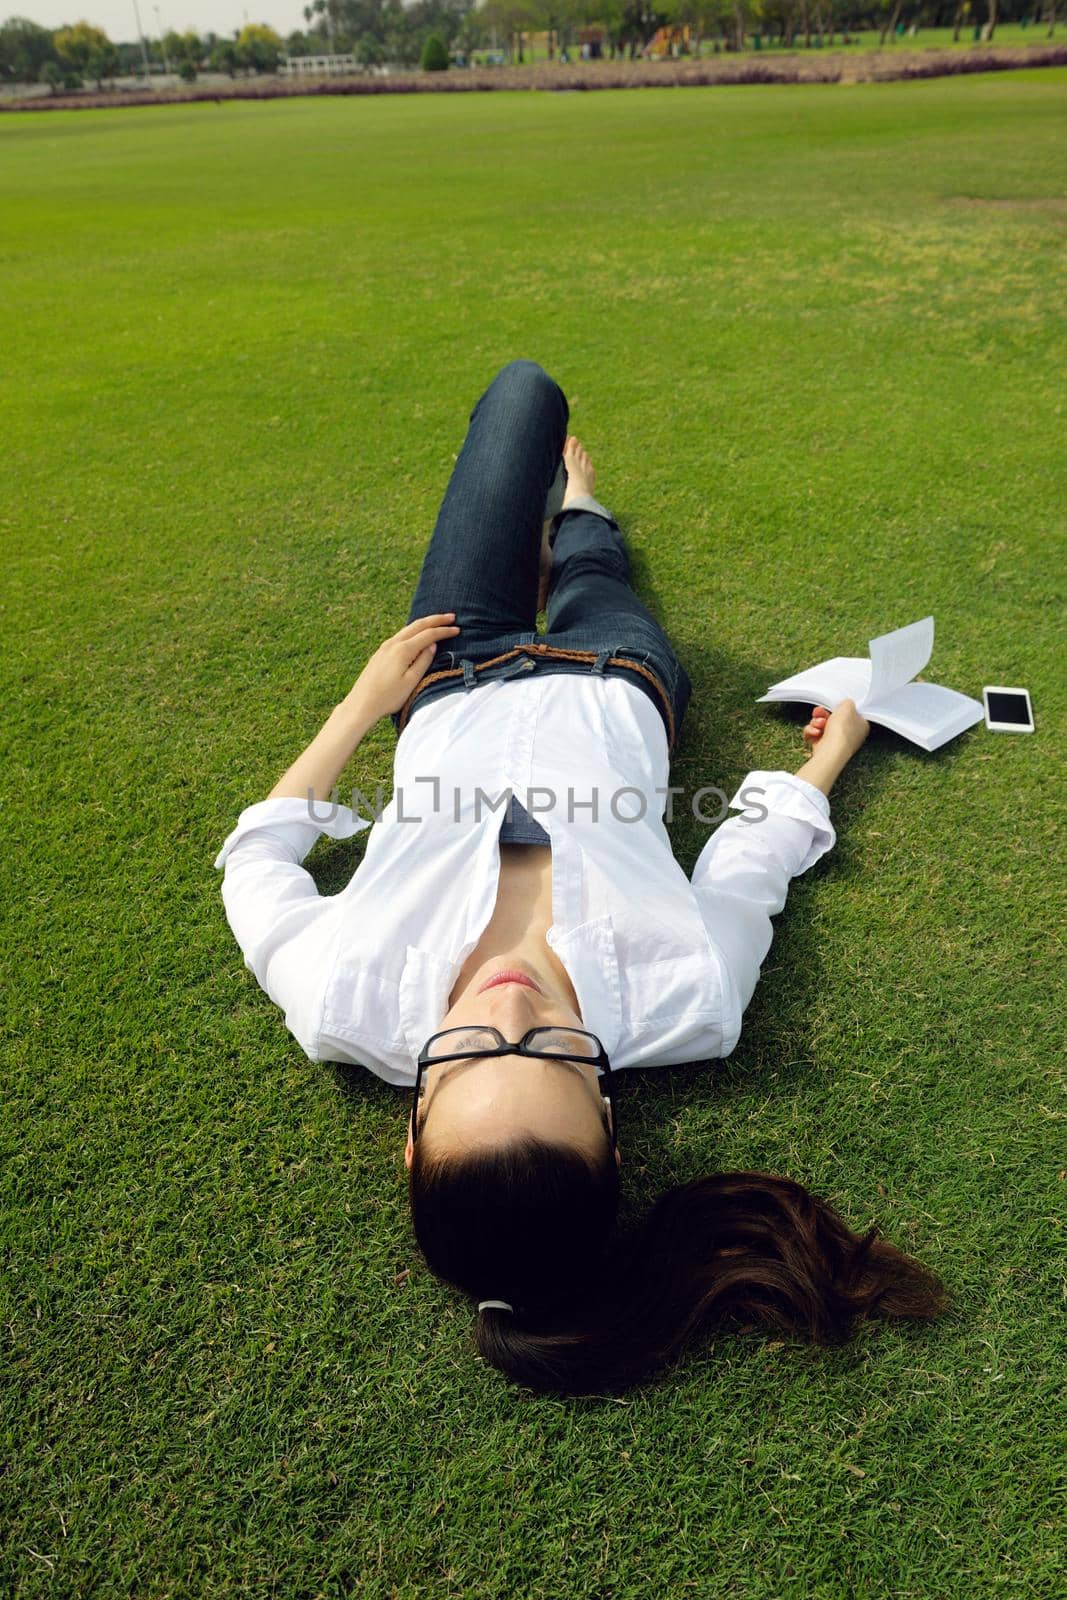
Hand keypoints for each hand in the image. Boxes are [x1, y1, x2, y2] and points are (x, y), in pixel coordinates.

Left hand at [346, 614, 460, 721]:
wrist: (362, 703)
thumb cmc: (388, 697)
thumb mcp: (411, 681)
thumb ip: (423, 661)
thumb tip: (432, 645)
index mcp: (403, 650)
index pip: (429, 635)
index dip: (444, 631)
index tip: (457, 629)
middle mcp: (393, 643)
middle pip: (418, 625)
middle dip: (436, 619)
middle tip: (451, 616)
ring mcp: (385, 646)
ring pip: (408, 628)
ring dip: (425, 623)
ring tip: (437, 621)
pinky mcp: (381, 652)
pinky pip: (401, 634)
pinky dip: (413, 630)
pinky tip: (417, 633)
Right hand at [803, 699, 869, 761]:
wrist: (831, 751)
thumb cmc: (842, 731)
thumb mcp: (848, 706)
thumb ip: (848, 702)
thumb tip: (845, 704)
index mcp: (860, 726)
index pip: (850, 714)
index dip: (840, 709)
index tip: (834, 705)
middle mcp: (849, 735)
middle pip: (833, 719)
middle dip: (822, 714)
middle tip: (819, 712)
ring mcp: (835, 742)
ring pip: (821, 726)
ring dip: (816, 722)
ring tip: (818, 724)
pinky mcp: (823, 747)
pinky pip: (814, 735)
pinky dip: (812, 732)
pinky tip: (815, 732)